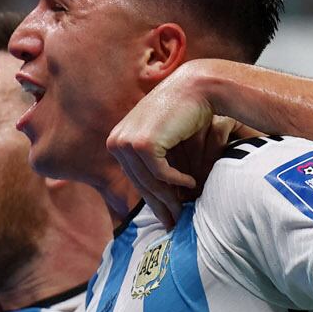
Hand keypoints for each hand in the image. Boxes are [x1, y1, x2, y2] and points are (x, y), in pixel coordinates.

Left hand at [107, 66, 234, 228]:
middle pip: (140, 184)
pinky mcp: (144, 144)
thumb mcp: (162, 139)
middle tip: (174, 224)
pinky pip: (161, 174)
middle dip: (159, 206)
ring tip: (186, 210)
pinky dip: (178, 181)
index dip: (151, 200)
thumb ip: (156, 163)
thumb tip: (159, 198)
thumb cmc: (183, 113)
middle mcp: (117, 142)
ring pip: (150, 182)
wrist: (196, 87)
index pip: (134, 178)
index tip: (165, 217)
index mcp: (117, 141)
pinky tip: (191, 183)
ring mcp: (127, 142)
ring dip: (171, 198)